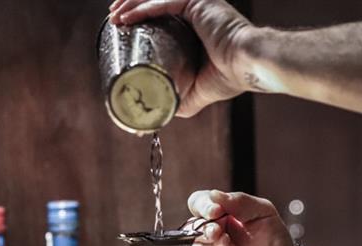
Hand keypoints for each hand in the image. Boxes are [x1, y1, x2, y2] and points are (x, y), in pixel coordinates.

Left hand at [109, 0, 256, 116]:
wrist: (248, 65)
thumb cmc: (231, 76)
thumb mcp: (198, 92)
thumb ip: (180, 100)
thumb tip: (158, 118)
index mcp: (198, 24)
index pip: (163, 14)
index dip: (141, 16)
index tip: (123, 25)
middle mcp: (198, 9)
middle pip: (156, 2)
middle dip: (131, 6)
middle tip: (114, 18)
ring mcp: (198, 4)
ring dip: (131, 4)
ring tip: (114, 16)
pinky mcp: (197, 2)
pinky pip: (164, 2)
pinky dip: (142, 9)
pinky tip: (126, 17)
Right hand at [185, 190, 302, 245]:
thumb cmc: (275, 241)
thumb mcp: (263, 213)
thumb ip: (239, 202)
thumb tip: (213, 195)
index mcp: (221, 216)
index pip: (198, 204)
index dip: (202, 206)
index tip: (215, 211)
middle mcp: (212, 236)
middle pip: (192, 228)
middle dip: (205, 229)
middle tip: (219, 231)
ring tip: (228, 245)